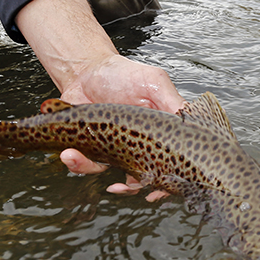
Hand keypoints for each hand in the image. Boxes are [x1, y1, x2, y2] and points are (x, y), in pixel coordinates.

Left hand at [15, 0, 183, 198]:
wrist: (87, 69)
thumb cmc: (125, 75)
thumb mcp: (155, 82)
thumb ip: (173, 102)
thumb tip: (191, 122)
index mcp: (160, 134)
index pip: (170, 164)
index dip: (167, 182)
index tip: (160, 190)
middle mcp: (140, 147)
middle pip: (142, 179)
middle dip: (131, 188)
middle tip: (120, 187)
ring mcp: (115, 150)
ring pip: (110, 176)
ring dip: (92, 171)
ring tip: (76, 158)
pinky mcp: (91, 149)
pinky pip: (86, 164)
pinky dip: (77, 163)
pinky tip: (68, 154)